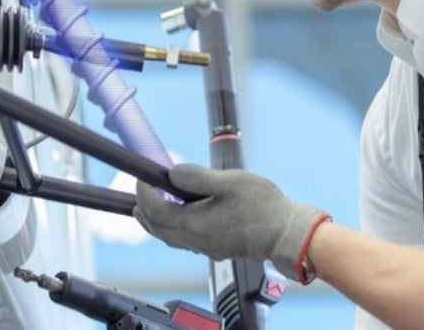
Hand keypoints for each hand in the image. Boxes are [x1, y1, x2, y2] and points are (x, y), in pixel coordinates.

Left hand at [133, 164, 330, 282]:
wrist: (286, 235)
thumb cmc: (263, 208)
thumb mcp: (227, 181)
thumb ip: (196, 177)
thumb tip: (173, 173)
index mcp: (194, 223)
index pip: (156, 211)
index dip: (143, 194)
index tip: (141, 179)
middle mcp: (196, 239)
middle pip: (158, 229)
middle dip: (143, 213)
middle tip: (137, 198)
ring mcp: (207, 247)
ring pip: (170, 238)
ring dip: (156, 224)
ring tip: (149, 211)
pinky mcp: (217, 249)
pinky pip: (185, 242)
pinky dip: (173, 231)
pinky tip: (181, 220)